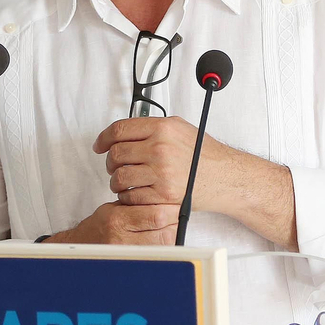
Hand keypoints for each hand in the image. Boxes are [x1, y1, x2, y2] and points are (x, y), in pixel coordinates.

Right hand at [56, 202, 178, 244]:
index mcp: (117, 219)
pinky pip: (155, 254)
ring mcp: (126, 253)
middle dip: (175, 223)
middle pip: (162, 232)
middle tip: (178, 216)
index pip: (155, 215)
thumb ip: (137, 205)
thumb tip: (166, 202)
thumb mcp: (115, 208)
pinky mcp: (130, 261)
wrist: (82, 245)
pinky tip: (163, 240)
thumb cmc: (101, 225)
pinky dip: (163, 247)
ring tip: (172, 227)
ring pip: (162, 246)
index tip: (177, 205)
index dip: (171, 210)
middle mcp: (121, 238)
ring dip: (171, 235)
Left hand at [95, 116, 221, 208]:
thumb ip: (152, 126)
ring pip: (119, 177)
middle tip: (115, 165)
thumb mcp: (179, 128)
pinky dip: (128, 197)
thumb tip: (126, 131)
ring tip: (125, 181)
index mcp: (162, 128)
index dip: (104, 138)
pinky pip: (131, 196)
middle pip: (116, 154)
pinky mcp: (162, 193)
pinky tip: (136, 193)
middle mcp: (160, 148)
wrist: (224, 176)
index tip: (100, 145)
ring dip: (117, 181)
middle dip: (111, 162)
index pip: (119, 129)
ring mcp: (161, 172)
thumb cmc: (204, 154)